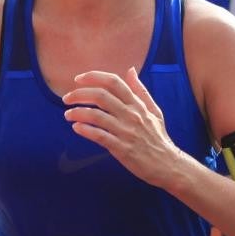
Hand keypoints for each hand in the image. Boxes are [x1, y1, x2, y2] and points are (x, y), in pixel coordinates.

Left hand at [62, 67, 182, 188]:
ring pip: (96, 116)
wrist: (168, 164)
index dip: (93, 77)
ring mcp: (126, 132)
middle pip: (101, 96)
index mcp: (138, 104)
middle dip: (79, 94)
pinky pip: (99, 136)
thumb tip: (130, 70)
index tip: (78, 79)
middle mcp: (131, 115)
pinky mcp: (122, 148)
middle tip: (66, 98)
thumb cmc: (158, 138)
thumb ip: (140, 91)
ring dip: (78, 113)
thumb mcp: (154, 111)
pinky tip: (76, 128)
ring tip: (68, 114)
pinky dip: (85, 130)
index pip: (114, 82)